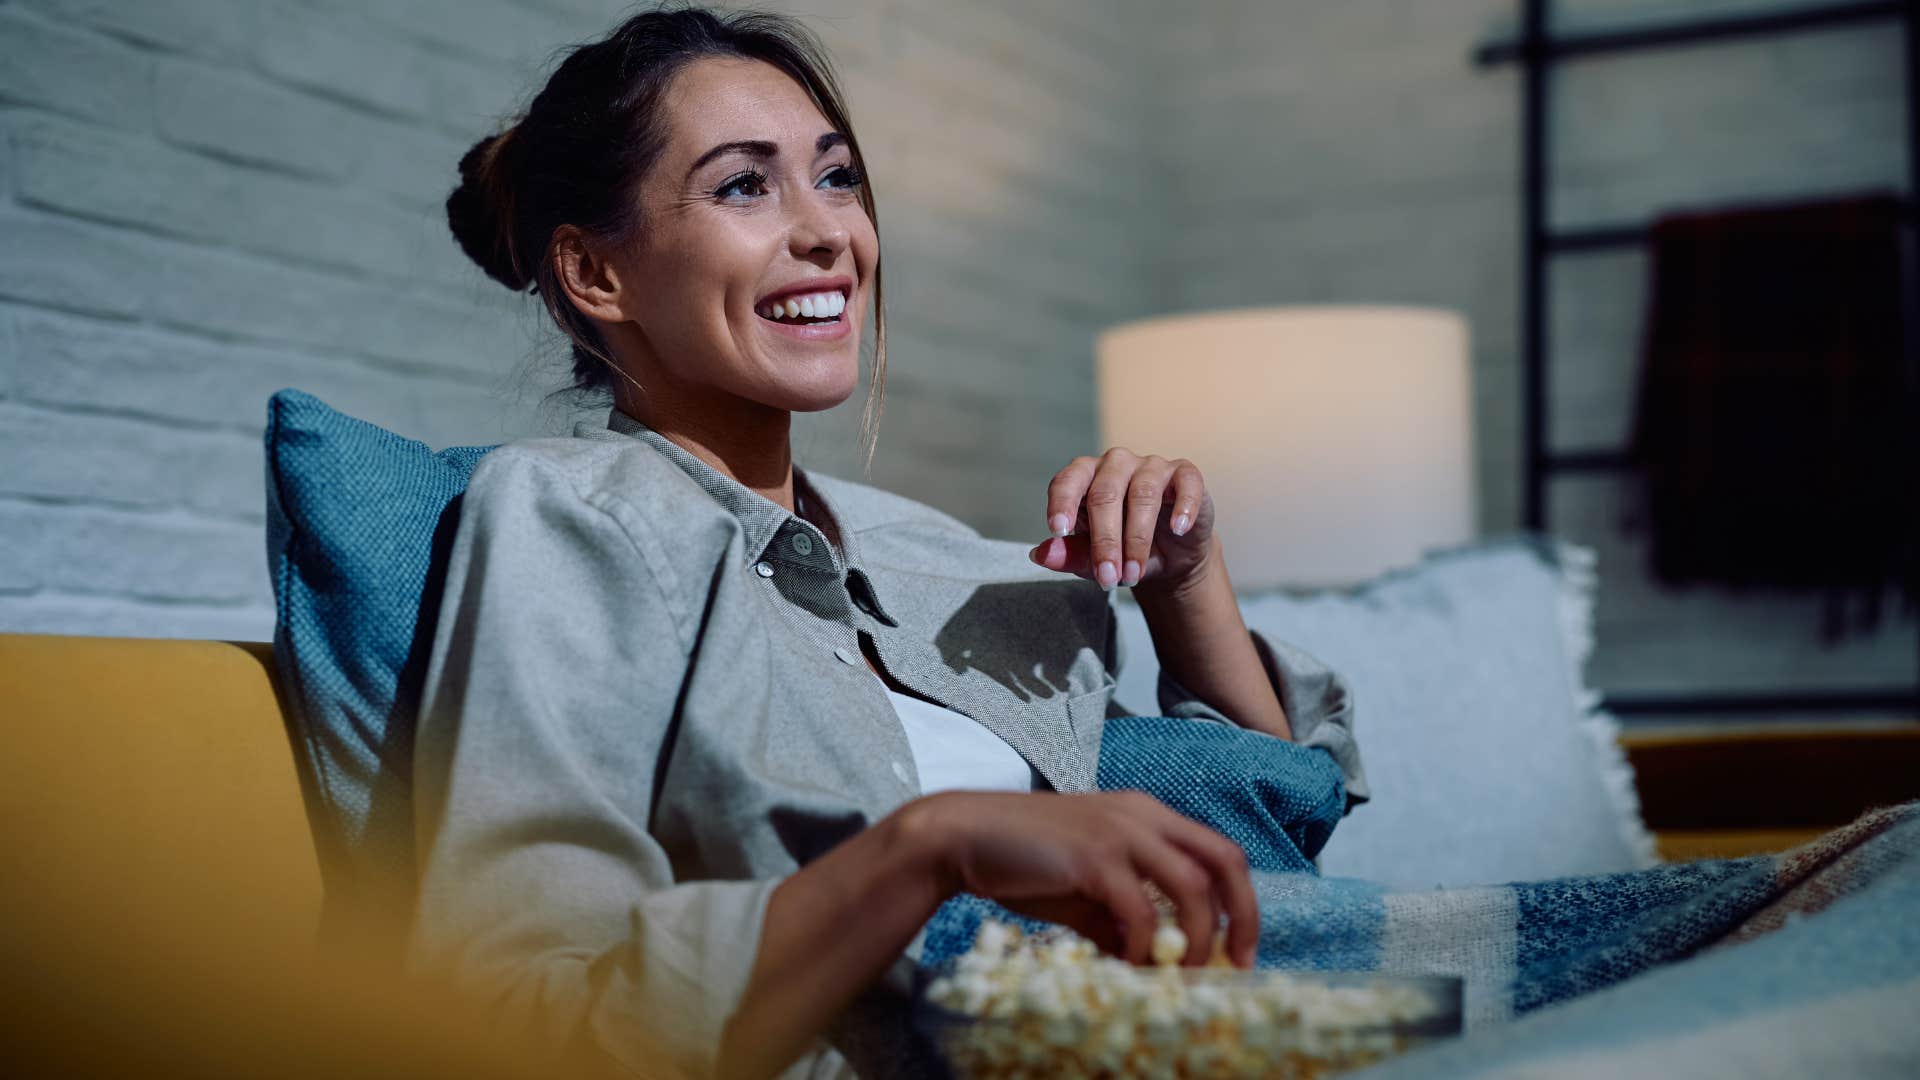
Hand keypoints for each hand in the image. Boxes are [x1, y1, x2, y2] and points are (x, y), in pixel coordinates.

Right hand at [907, 790, 1257, 968]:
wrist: (965, 837)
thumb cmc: (1023, 860)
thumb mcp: (1084, 888)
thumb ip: (1120, 916)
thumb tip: (1148, 958)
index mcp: (1147, 815)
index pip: (1217, 851)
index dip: (1240, 901)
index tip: (1236, 947)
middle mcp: (1143, 816)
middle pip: (1223, 860)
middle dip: (1242, 915)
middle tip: (1235, 961)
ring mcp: (1120, 832)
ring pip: (1192, 886)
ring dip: (1195, 937)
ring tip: (1179, 970)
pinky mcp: (1093, 856)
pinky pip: (1140, 908)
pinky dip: (1143, 943)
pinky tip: (1129, 961)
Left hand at [1030, 448, 1215, 591]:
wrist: (1169, 556)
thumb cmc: (1123, 549)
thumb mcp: (1093, 558)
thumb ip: (1070, 554)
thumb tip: (1040, 554)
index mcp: (1085, 477)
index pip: (1067, 482)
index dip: (1062, 503)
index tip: (1059, 530)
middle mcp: (1115, 464)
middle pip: (1105, 495)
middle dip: (1105, 542)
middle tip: (1107, 578)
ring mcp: (1151, 466)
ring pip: (1142, 494)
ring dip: (1138, 540)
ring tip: (1134, 574)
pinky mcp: (1185, 475)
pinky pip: (1186, 483)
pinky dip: (1183, 506)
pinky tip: (1178, 529)